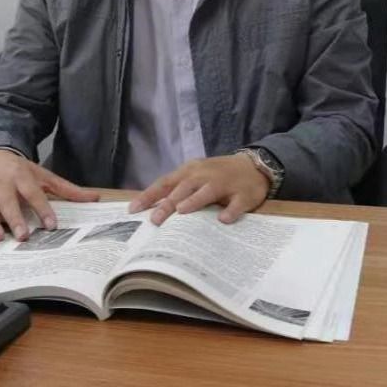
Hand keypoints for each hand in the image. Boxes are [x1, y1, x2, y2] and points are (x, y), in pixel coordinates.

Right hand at [0, 150, 98, 241]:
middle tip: (23, 236)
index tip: (51, 225)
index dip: (42, 209)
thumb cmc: (20, 171)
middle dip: (15, 218)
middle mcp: (1, 184)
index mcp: (21, 176)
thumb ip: (67, 189)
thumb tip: (95, 198)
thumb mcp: (43, 175)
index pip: (33, 193)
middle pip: (8, 201)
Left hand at [128, 154, 268, 224]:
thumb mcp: (195, 176)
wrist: (253, 166)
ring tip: (182, 211)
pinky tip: (223, 220)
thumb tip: (152, 209)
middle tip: (155, 219)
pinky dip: (230, 211)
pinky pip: (236, 204)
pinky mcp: (243, 194)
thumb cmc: (217, 175)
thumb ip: (177, 190)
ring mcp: (224, 184)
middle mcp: (204, 175)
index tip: (133, 210)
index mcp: (189, 172)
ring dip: (194, 201)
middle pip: (183, 188)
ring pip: (207, 192)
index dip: (149, 196)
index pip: (165, 183)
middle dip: (168, 203)